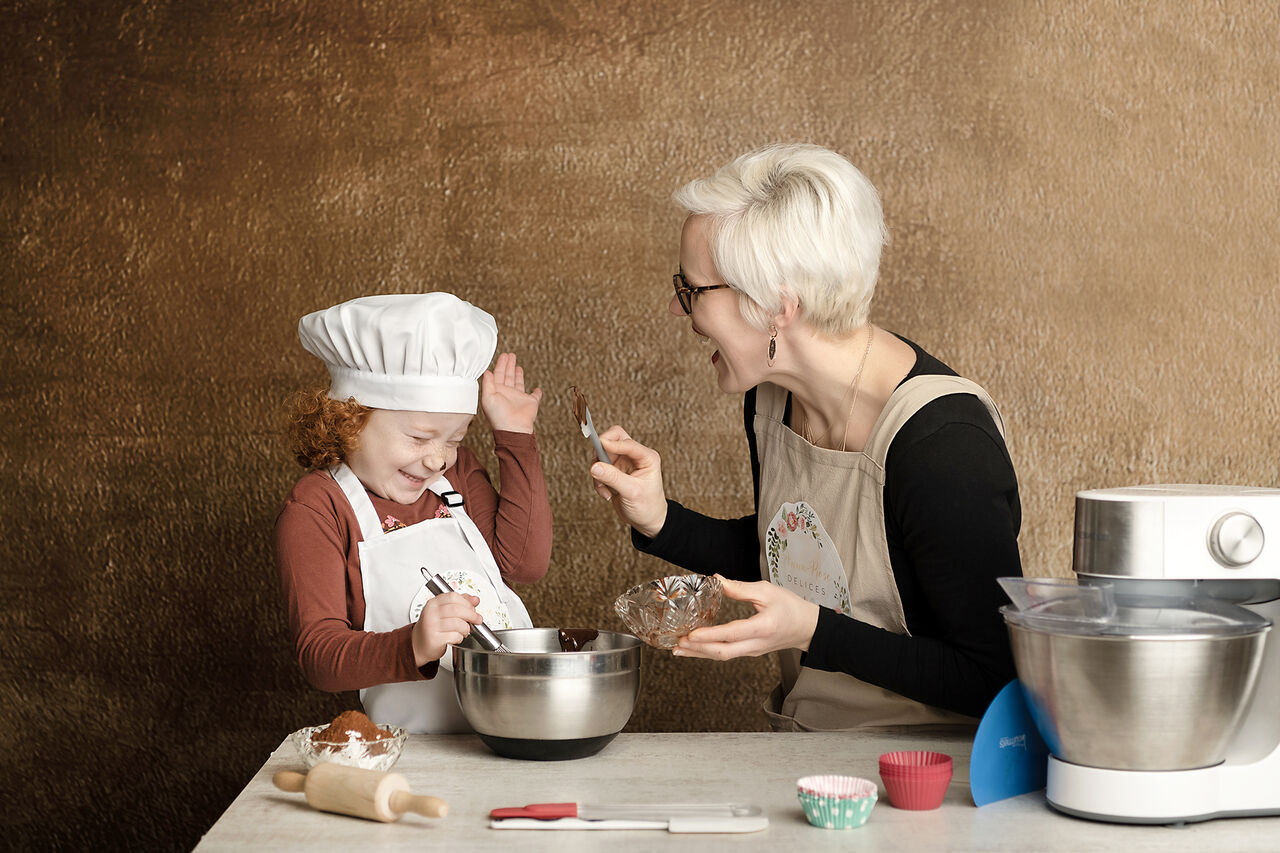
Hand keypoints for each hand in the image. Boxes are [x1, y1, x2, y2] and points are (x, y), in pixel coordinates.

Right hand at [412, 592, 481, 665]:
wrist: (418, 644)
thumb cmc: (432, 627)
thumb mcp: (443, 611)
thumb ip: (460, 603)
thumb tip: (475, 599)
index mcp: (433, 603)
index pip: (453, 596)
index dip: (467, 602)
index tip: (473, 609)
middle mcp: (431, 613)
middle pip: (457, 609)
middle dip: (471, 615)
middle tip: (477, 620)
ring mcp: (431, 626)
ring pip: (458, 623)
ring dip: (466, 628)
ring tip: (465, 631)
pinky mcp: (434, 639)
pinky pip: (454, 636)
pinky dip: (460, 637)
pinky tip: (457, 637)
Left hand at [481, 352, 542, 433]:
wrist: (513, 428)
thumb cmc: (499, 416)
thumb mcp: (488, 397)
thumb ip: (487, 383)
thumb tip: (487, 371)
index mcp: (497, 391)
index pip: (498, 374)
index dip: (501, 364)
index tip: (504, 355)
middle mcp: (508, 393)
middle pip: (508, 376)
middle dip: (509, 365)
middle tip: (510, 355)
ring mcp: (519, 398)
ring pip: (519, 382)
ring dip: (518, 374)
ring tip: (517, 365)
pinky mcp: (530, 402)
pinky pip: (535, 396)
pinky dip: (537, 392)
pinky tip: (537, 389)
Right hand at [589, 425, 668, 537]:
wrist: (647, 520)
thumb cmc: (647, 506)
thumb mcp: (632, 492)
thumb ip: (613, 478)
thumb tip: (594, 466)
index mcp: (646, 457)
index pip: (626, 442)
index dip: (611, 443)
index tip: (599, 447)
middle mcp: (635, 456)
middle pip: (613, 439)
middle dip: (602, 451)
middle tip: (596, 463)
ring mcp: (623, 463)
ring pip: (602, 454)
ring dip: (599, 471)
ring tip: (605, 489)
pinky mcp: (614, 471)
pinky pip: (599, 468)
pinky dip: (599, 481)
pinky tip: (607, 494)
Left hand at [673, 576, 819, 659]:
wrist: (807, 628)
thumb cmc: (790, 607)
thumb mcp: (767, 591)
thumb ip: (740, 588)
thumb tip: (716, 580)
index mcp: (763, 627)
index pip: (732, 634)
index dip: (710, 635)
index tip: (691, 634)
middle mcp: (756, 644)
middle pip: (723, 652)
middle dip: (698, 649)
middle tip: (677, 643)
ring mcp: (753, 651)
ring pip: (723, 656)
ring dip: (699, 653)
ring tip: (678, 649)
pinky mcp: (750, 652)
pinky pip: (727, 654)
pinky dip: (708, 652)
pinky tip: (695, 649)